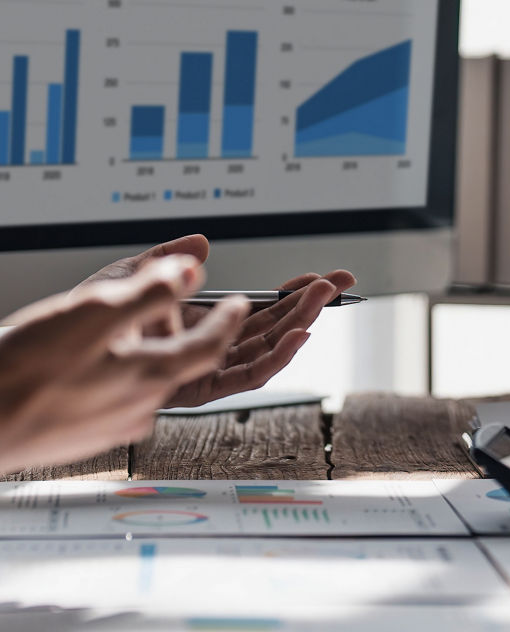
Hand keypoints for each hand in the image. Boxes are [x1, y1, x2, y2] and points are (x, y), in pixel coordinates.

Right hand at [0, 256, 247, 474]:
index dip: (231, 319)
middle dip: (215, 337)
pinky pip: (126, 397)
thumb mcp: (92, 311)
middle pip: (191, 363)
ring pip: (156, 380)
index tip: (242, 303)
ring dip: (170, 354)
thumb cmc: (22, 370)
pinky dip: (135, 373)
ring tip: (171, 333)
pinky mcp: (89, 433)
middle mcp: (141, 406)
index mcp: (151, 375)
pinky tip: (120, 364)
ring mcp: (115, 423)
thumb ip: (150, 289)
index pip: (212, 344)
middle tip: (233, 317)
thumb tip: (193, 268)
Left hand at [80, 234, 357, 407]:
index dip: (288, 294)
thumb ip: (167, 260)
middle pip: (267, 328)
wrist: (52, 359)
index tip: (317, 279)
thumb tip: (202, 242)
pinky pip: (242, 377)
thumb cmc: (80, 325)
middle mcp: (201, 347)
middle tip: (335, 286)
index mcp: (193, 321)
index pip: (254, 308)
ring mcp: (199, 369)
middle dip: (305, 306)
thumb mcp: (126, 277)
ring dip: (298, 325)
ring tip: (322, 302)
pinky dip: (274, 357)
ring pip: (263, 351)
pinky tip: (296, 336)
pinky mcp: (194, 390)